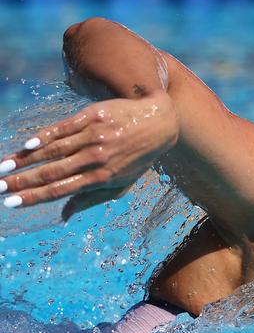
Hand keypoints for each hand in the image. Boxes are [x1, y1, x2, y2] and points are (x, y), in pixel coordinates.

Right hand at [0, 91, 177, 219]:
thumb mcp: (122, 183)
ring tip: (3, 167)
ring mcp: (92, 136)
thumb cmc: (138, 157)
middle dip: (21, 181)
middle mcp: (95, 158)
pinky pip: (62, 128)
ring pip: (53, 150)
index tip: (11, 203)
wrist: (158, 122)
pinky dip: (44, 136)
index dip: (34, 197)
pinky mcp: (91, 117)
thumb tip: (64, 215)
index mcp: (101, 177)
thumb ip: (92, 198)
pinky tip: (27, 145)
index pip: (61, 190)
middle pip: (52, 172)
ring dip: (25, 160)